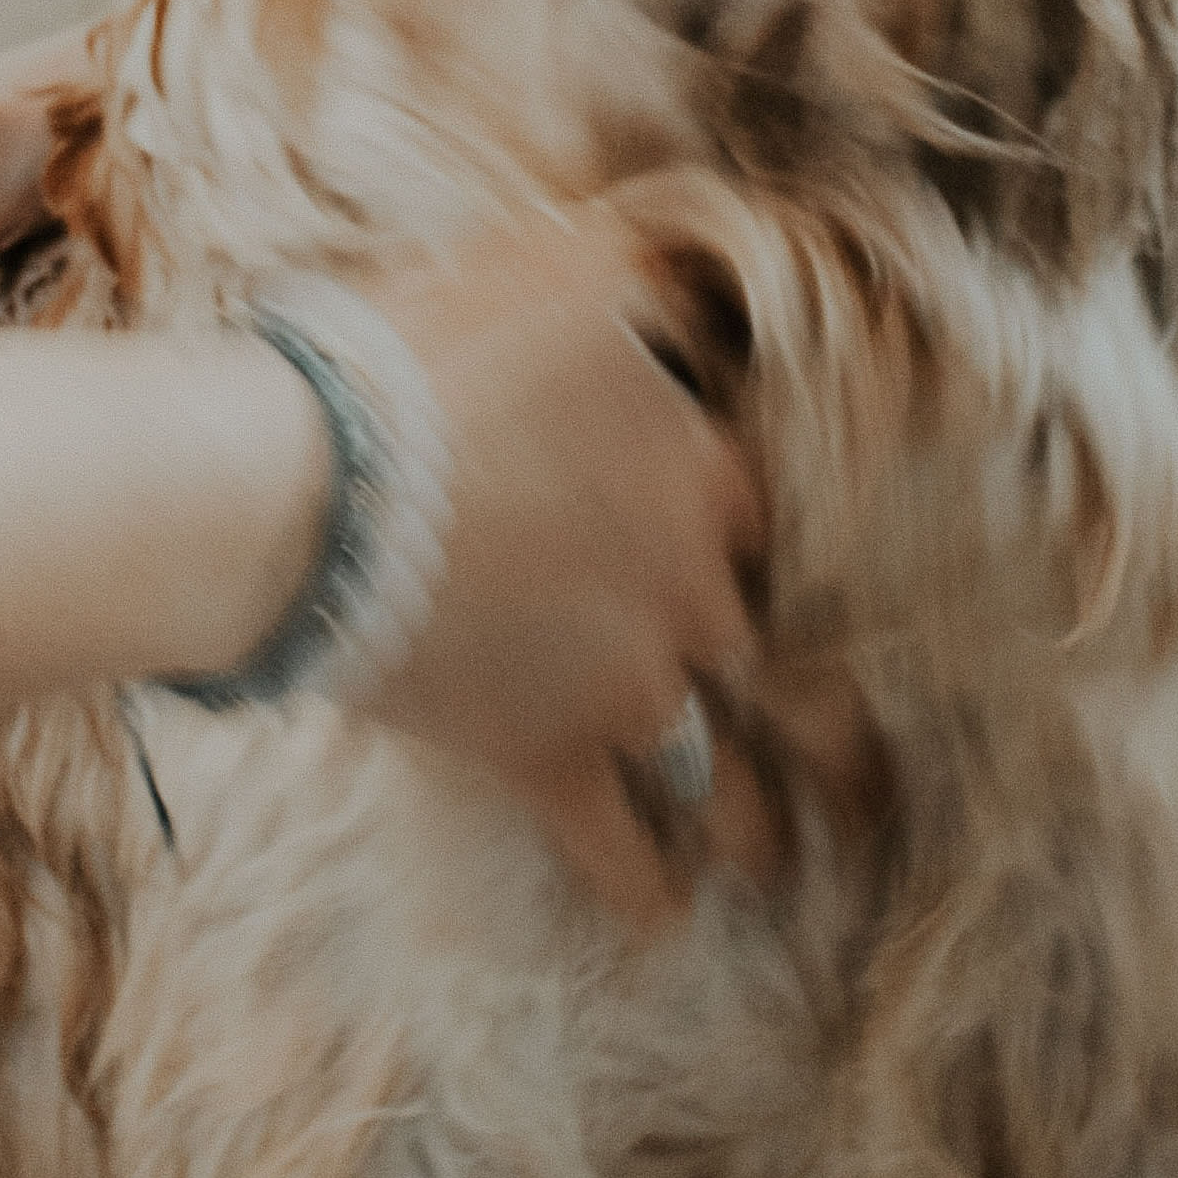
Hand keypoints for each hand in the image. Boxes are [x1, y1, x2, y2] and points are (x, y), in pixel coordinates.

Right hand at [351, 209, 771, 928]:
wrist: (312, 484)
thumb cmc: (421, 356)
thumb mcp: (553, 264)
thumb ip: (640, 266)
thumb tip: (698, 258)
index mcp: (706, 471)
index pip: (767, 514)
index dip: (760, 544)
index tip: (772, 577)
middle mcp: (695, 588)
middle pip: (779, 664)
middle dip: (827, 729)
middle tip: (865, 777)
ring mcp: (631, 684)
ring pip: (730, 778)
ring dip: (759, 826)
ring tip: (774, 861)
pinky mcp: (549, 759)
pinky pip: (623, 852)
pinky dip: (647, 893)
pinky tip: (665, 920)